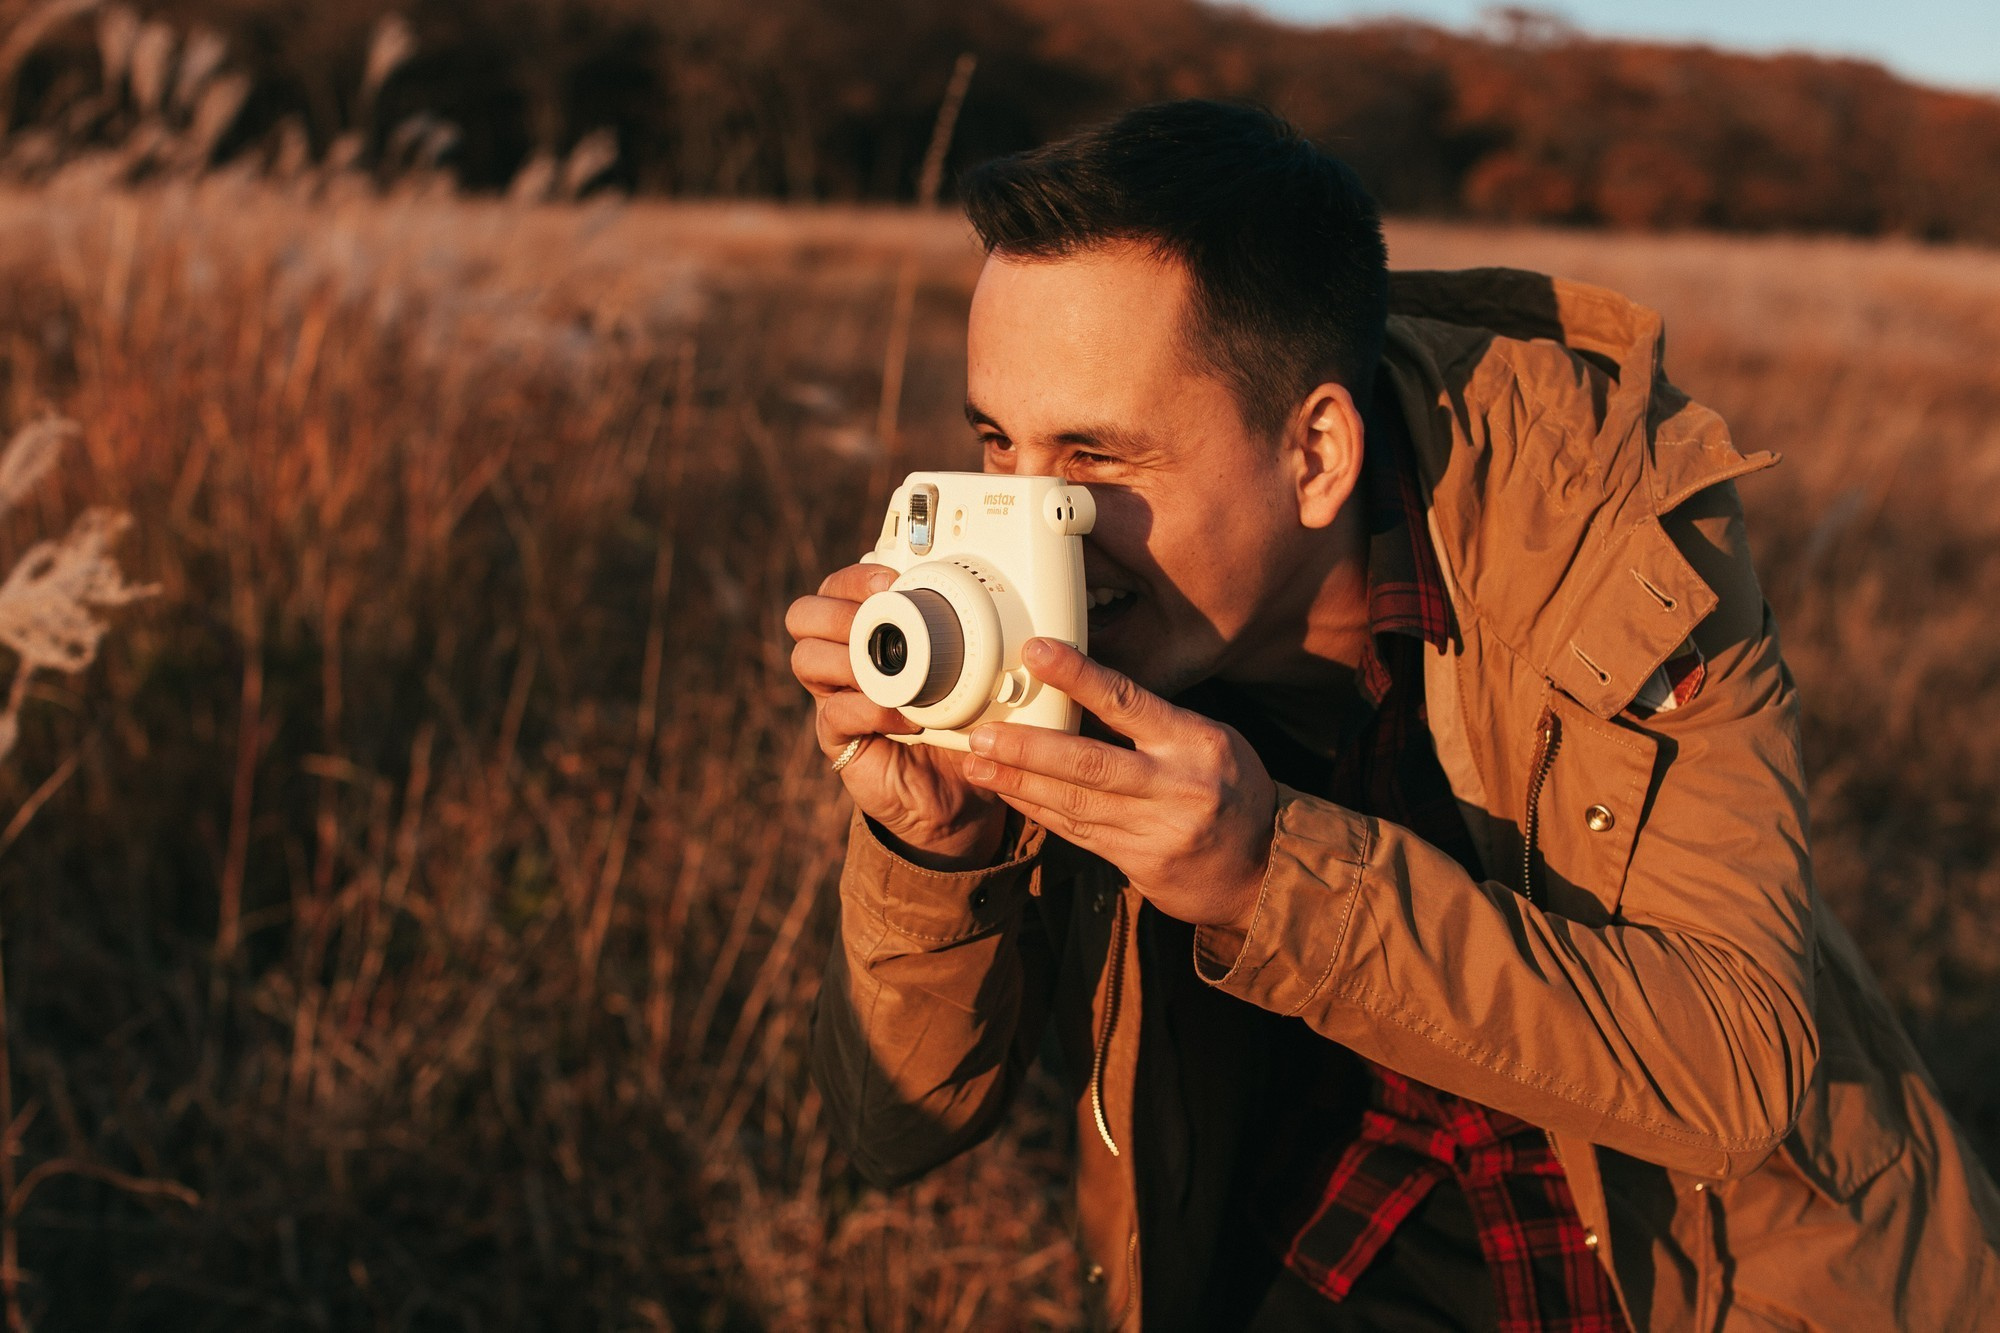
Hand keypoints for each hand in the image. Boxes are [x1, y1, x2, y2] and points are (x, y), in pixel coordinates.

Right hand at [785, 563, 1007, 868]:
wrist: (958, 790)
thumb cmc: (962, 722)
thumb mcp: (970, 673)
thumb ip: (969, 637)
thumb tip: (1007, 601)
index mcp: (867, 631)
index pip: (834, 588)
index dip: (854, 578)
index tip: (892, 581)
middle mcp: (842, 659)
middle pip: (803, 615)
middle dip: (839, 610)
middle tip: (879, 622)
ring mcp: (834, 697)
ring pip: (807, 659)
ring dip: (850, 658)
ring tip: (893, 673)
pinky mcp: (837, 739)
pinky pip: (835, 713)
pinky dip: (873, 710)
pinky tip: (907, 718)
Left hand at [960, 638, 1276, 930]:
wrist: (1261, 869)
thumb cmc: (1231, 790)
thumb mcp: (1208, 740)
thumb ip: (1152, 723)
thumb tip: (1081, 693)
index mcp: (1195, 742)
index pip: (1128, 701)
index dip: (1078, 676)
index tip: (1036, 652)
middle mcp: (1175, 785)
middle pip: (1089, 763)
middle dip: (1029, 748)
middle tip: (982, 733)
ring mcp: (1156, 830)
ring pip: (1074, 803)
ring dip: (1018, 781)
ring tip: (976, 762)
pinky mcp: (1138, 863)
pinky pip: (1077, 832)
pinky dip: (1038, 809)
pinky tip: (1008, 791)